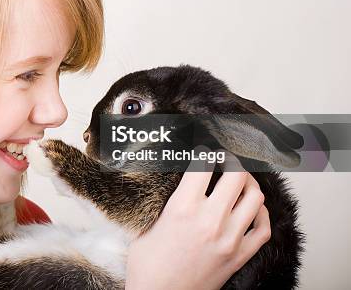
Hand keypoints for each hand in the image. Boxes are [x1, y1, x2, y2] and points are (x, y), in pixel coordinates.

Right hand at [125, 149, 270, 289]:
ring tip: (239, 180)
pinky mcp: (239, 257)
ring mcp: (229, 239)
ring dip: (248, 183)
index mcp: (182, 208)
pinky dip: (261, 213)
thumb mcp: (148, 223)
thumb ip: (168, 201)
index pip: (203, 163)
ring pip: (255, 197)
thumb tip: (182, 181)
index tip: (205, 147)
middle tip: (226, 158)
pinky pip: (263, 228)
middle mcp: (210, 220)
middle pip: (236, 175)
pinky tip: (251, 208)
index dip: (205, 150)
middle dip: (232, 160)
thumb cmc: (148, 266)